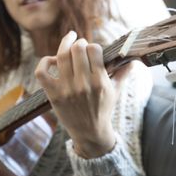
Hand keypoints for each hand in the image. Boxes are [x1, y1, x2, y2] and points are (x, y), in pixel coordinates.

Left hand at [34, 31, 132, 158]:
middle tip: (80, 45)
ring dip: (64, 44)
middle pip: (77, 49)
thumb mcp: (116, 92)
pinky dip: (45, 62)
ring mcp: (67, 89)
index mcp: (100, 81)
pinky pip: (42, 72)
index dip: (92, 46)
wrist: (90, 132)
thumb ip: (123, 74)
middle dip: (79, 43)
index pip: (94, 49)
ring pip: (61, 56)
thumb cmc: (103, 109)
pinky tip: (53, 61)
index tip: (92, 50)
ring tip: (68, 42)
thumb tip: (133, 60)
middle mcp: (83, 84)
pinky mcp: (53, 95)